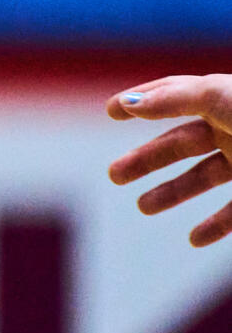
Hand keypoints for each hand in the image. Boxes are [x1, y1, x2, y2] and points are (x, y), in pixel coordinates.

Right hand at [108, 75, 231, 244]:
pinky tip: (194, 238)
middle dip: (147, 158)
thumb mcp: (221, 98)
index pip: (176, 94)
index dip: (143, 100)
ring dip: (173, 193)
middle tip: (113, 176)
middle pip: (183, 142)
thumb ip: (174, 98)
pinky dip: (217, 225)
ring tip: (143, 207)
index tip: (112, 112)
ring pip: (206, 177)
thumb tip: (128, 102)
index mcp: (225, 98)